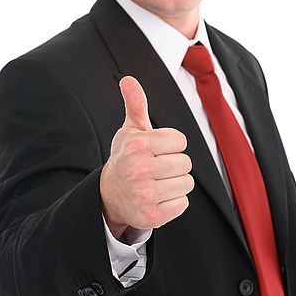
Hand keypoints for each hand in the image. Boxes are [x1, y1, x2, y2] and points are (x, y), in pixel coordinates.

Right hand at [100, 76, 193, 239]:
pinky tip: (157, 199)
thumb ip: (135, 105)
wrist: (109, 196)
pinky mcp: (151, 216)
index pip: (181, 141)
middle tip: (157, 170)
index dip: (172, 146)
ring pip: (187, 184)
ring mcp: (144, 194)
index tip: (157, 151)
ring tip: (157, 184)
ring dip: (176, 185)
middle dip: (175, 166)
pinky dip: (174, 203)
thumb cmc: (126, 159)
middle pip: (186, 164)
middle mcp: (138, 169)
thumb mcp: (130, 131)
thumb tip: (129, 79)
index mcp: (136, 144)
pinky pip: (183, 204)